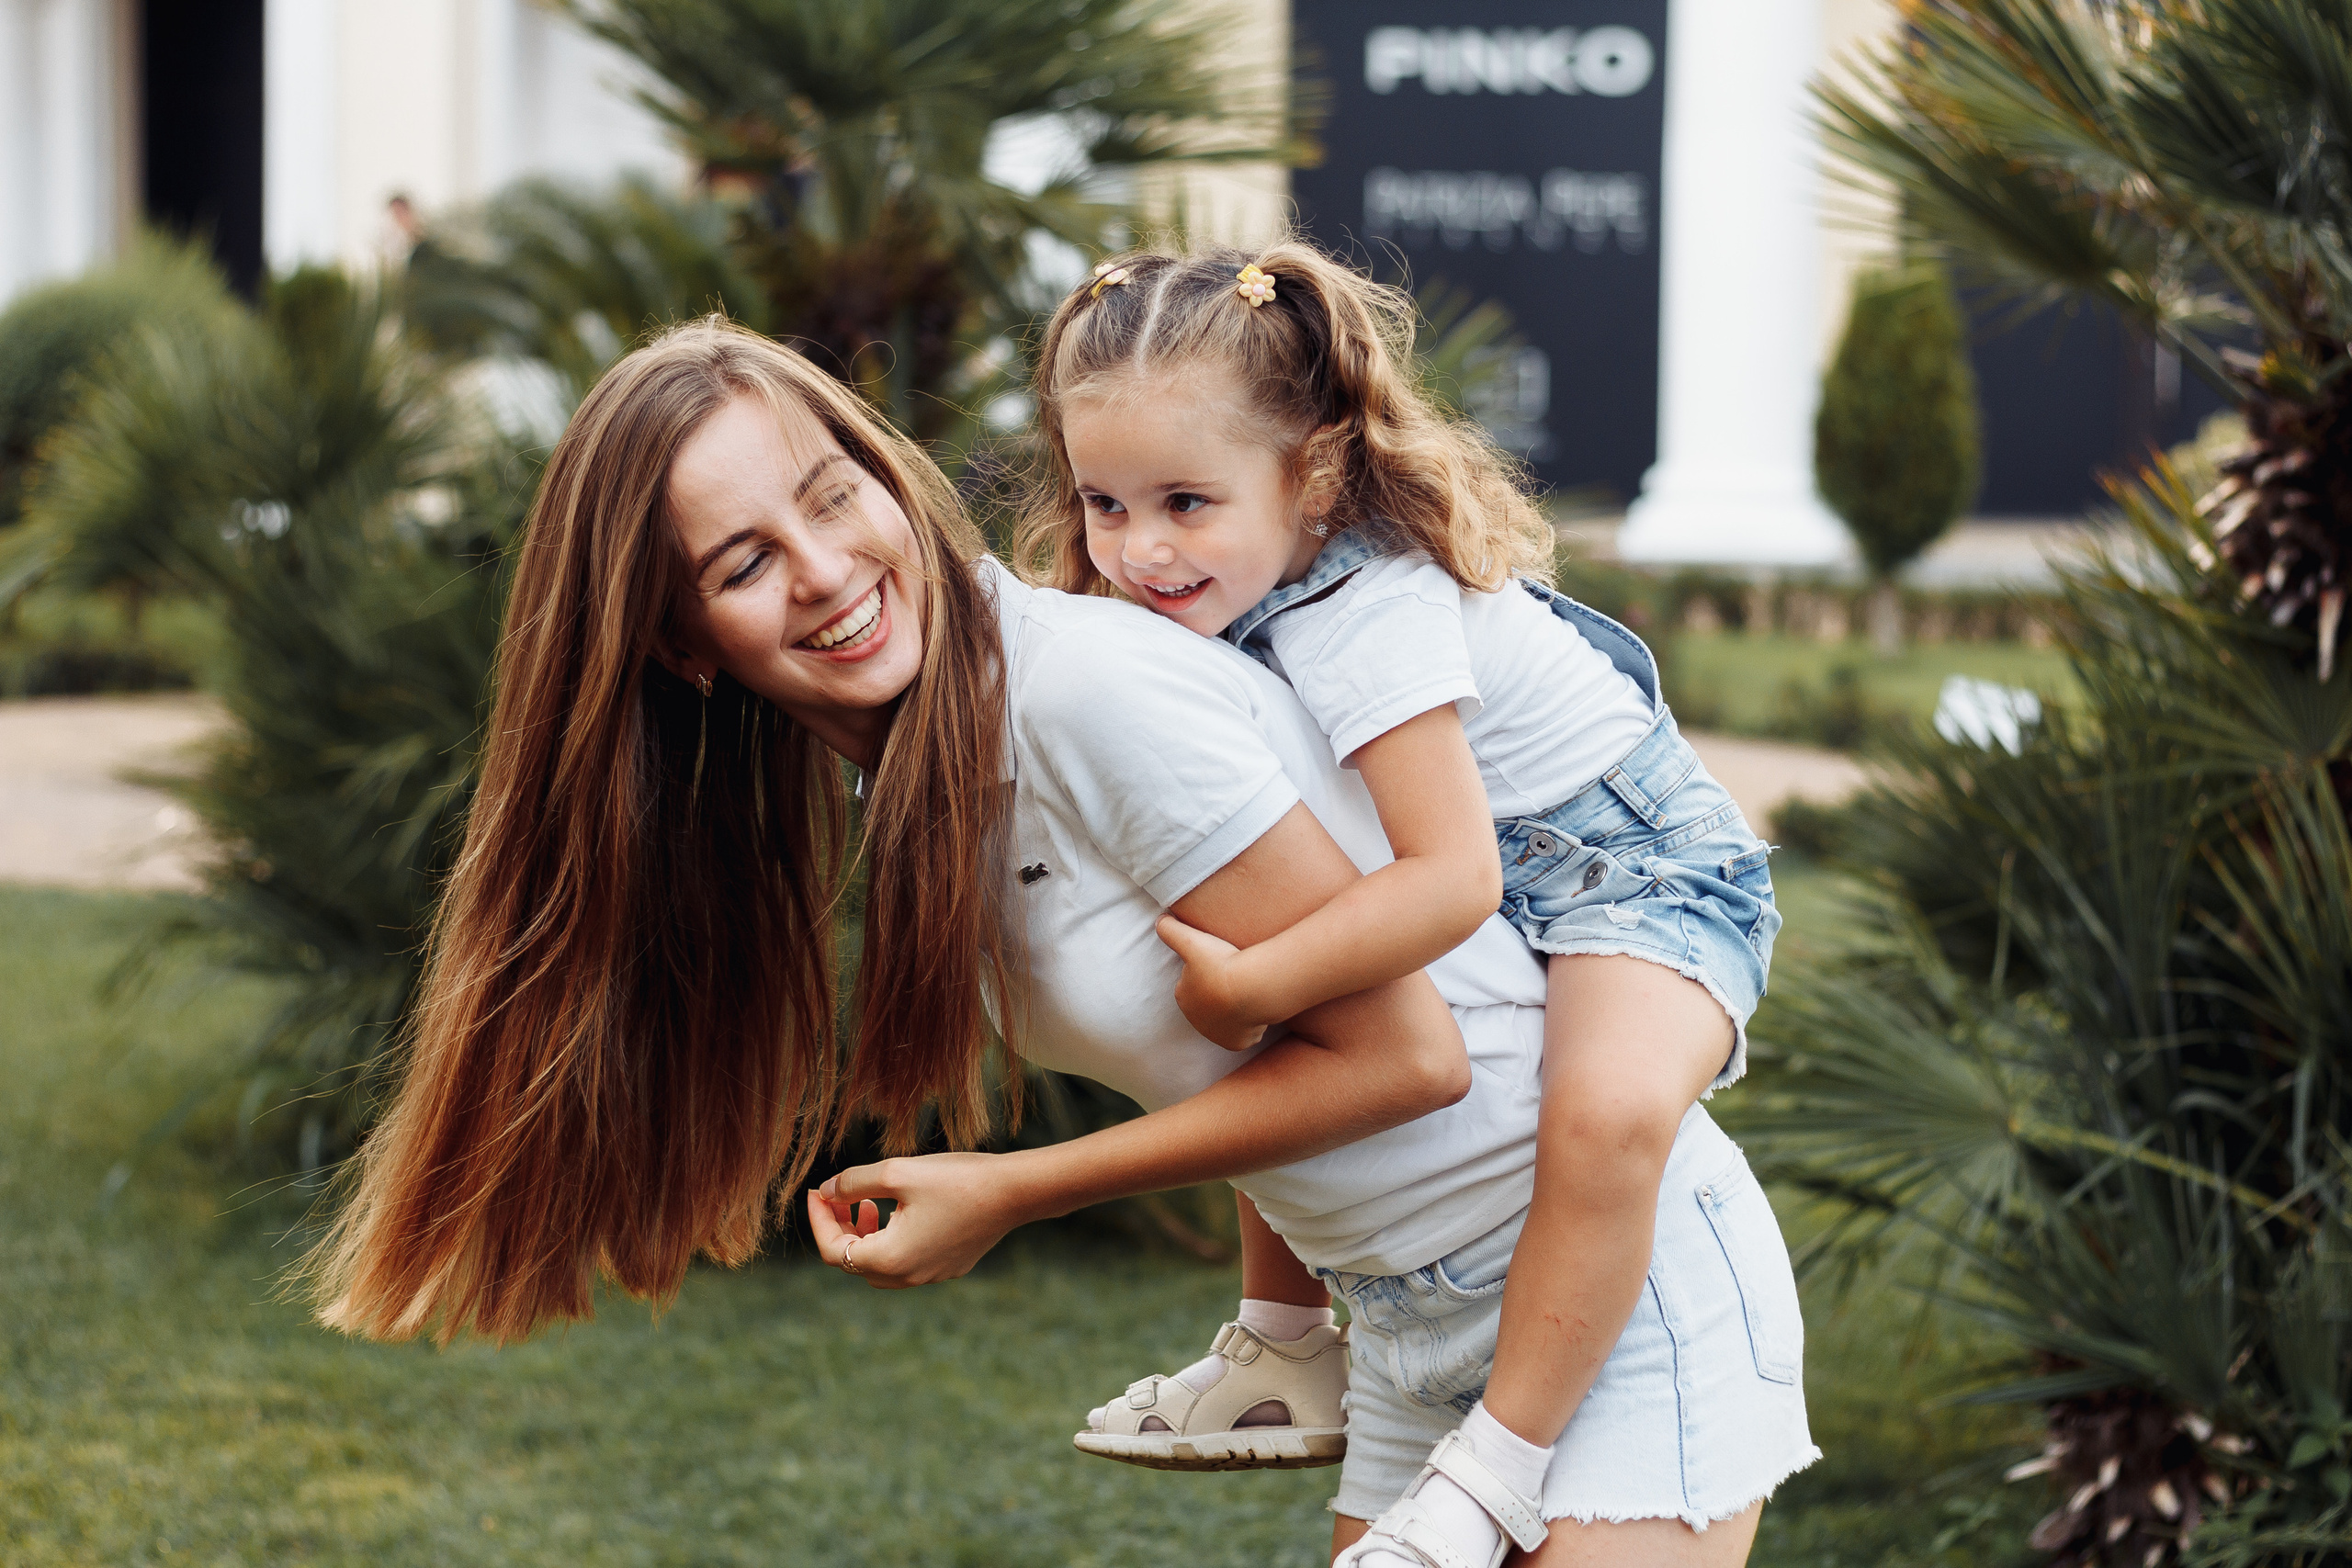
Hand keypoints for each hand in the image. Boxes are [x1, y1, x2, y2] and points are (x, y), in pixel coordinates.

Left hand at [807, 1152, 1021, 1288]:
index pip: (833, 1250)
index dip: (818, 1220)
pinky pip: (906, 1262)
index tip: (816, 1191)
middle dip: (840, 1228)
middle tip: (838, 1195)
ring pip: (879, 1265)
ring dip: (865, 1236)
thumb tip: (827, 1190)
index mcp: (889, 1260)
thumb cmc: (956, 1180)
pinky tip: (901, 1211)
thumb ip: (853, 1182)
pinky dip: (891, 1240)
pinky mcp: (948, 1266)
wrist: (1015, 1192)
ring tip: (868, 1204)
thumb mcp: (896, 1172)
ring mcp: (930, 1275)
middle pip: (854, 1262)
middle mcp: (907, 1277)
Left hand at [1155, 914, 1268, 1050]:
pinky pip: (1243, 1034)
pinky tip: (1255, 1010)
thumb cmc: (1220, 964)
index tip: (1220, 965)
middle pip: (1209, 1004)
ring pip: (1226, 1020)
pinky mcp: (1236, 1043)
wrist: (1250, 989)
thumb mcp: (1190, 940)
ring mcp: (1217, 1034)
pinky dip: (1249, 1026)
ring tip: (1247, 993)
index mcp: (1183, 997)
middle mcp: (1196, 1020)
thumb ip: (1170, 930)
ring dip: (1234, 1010)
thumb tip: (1159, 919)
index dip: (1206, 973)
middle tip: (1235, 978)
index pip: (1192, 984)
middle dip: (1219, 994)